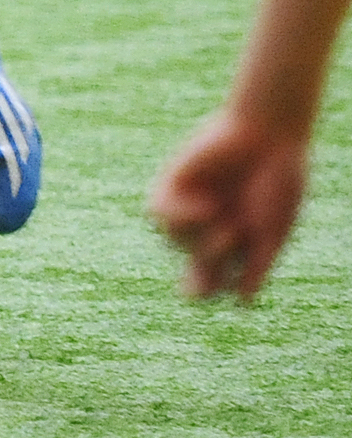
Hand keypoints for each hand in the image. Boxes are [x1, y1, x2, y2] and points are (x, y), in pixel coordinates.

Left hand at [150, 107, 312, 300]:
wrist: (268, 133)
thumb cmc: (279, 183)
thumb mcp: (273, 231)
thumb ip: (256, 267)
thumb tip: (240, 303)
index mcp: (237, 245)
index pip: (215, 285)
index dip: (213, 293)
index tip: (226, 288)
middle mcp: (209, 229)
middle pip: (193, 274)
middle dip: (200, 284)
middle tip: (218, 272)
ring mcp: (190, 208)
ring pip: (179, 244)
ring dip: (203, 245)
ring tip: (229, 224)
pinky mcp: (173, 185)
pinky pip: (158, 213)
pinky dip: (180, 218)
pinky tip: (206, 207)